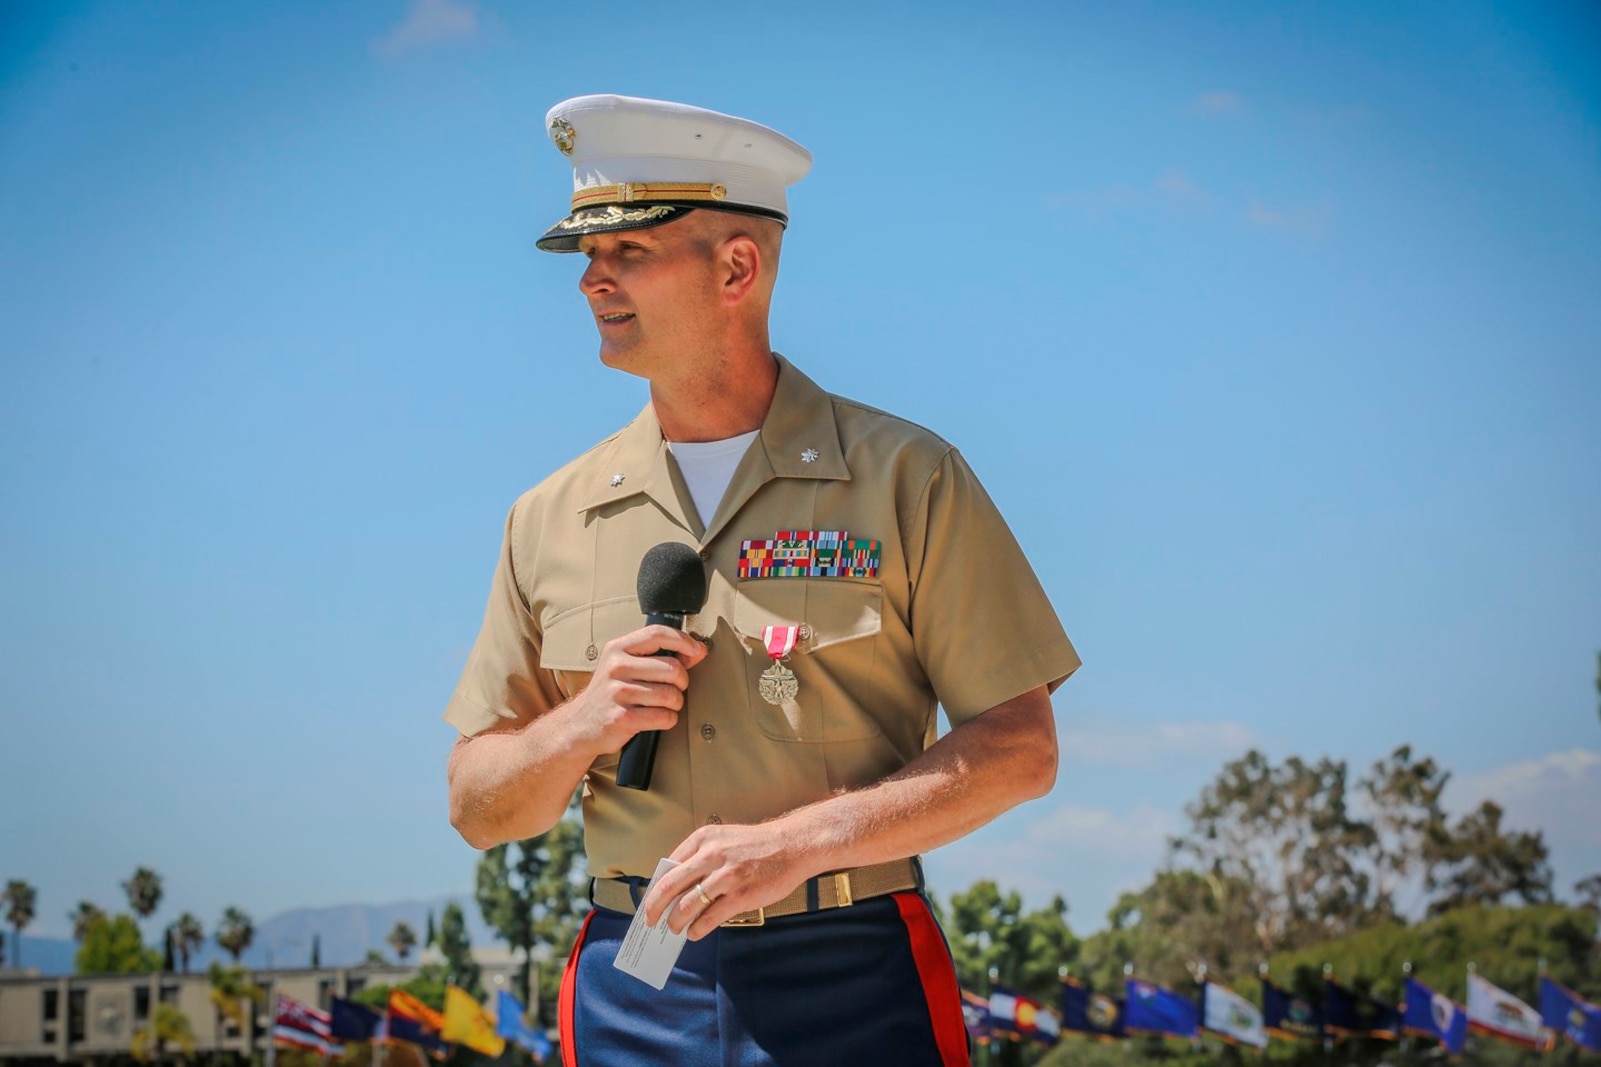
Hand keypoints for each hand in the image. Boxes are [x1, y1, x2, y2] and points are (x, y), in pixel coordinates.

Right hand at [566, 625, 705, 758]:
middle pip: (672, 668)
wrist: (581, 725)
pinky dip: (668, 720)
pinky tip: (657, 718)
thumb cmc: (610, 693)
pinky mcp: (622, 717)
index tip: (696, 651)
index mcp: (617, 649)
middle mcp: (616, 667)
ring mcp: (617, 692)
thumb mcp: (627, 666)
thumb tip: (698, 650)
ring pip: (671, 695)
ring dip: (675, 704)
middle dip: (682, 682)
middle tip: (674, 688)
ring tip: (664, 705)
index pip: (658, 634)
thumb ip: (660, 656)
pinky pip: (664, 717)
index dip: (684, 641)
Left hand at [640, 821, 814, 940]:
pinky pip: (710, 917)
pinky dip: (698, 929)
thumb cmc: (758, 845)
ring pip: (687, 905)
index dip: (655, 887)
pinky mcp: (740, 895)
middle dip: (655, 907)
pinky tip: (694, 933)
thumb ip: (701, 858)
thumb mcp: (724, 839)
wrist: (793, 846)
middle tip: (650, 920)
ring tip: (674, 928)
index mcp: (703, 839)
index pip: (668, 866)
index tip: (650, 900)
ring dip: (676, 921)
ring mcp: (726, 876)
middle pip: (670, 886)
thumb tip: (678, 888)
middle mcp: (711, 855)